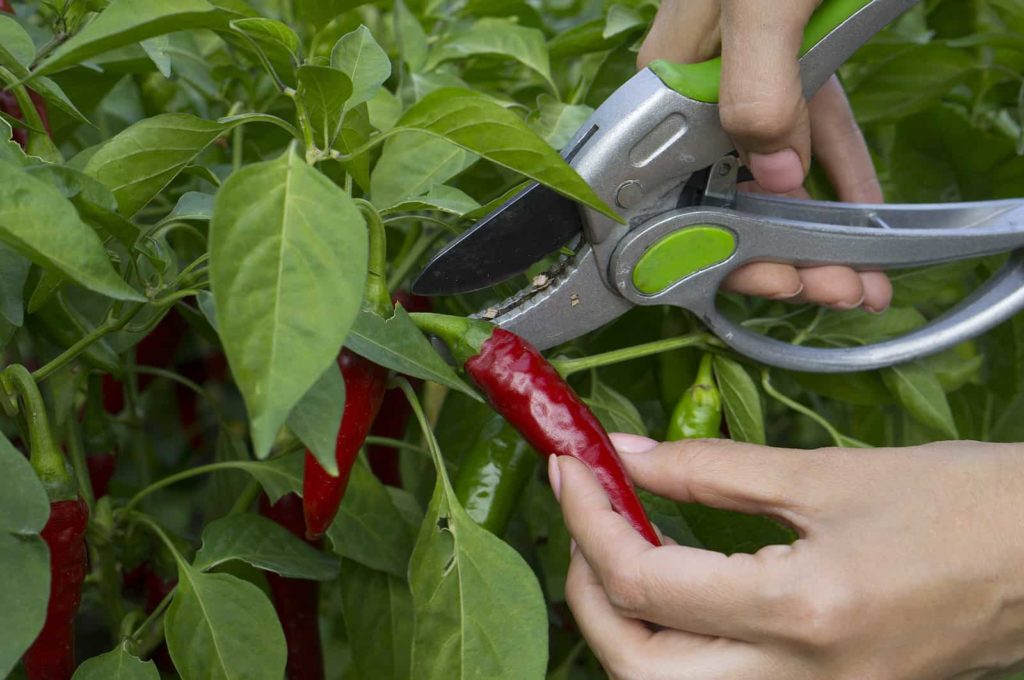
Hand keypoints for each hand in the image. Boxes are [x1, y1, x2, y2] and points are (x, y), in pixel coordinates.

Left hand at [552, 435, 1023, 679]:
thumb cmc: (965, 505)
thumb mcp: (827, 474)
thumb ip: (711, 468)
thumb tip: (627, 455)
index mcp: (804, 613)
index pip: (646, 583)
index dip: (589, 519)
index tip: (570, 465)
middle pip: (639, 668)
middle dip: (589, 592)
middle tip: (585, 515)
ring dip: (624, 623)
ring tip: (617, 544)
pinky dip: (675, 639)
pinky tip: (674, 580)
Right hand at [639, 0, 891, 312]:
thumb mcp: (758, 6)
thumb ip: (757, 91)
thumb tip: (777, 177)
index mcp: (668, 85)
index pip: (677, 196)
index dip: (719, 251)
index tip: (771, 285)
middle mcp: (700, 93)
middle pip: (730, 198)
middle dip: (781, 254)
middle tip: (836, 291)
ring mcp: (749, 80)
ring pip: (775, 175)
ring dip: (817, 230)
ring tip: (858, 278)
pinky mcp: (795, 63)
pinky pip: (813, 135)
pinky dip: (838, 175)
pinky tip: (861, 212)